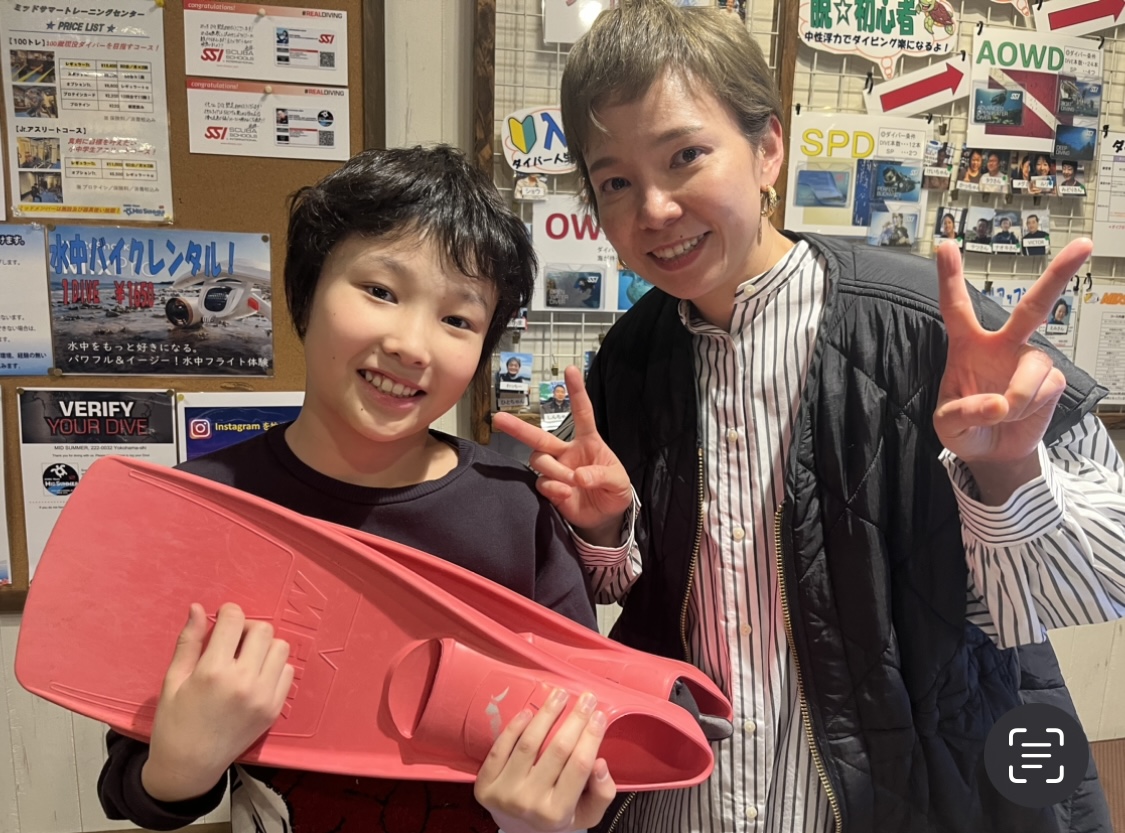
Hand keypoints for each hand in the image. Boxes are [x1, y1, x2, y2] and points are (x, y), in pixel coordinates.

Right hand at [141, 603, 293, 801]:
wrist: (189, 766)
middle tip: (234, 640)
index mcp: (213, 671)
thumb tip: (198, 608)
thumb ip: (189, 641)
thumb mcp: (173, 680)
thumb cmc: (174, 722)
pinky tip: (256, 676)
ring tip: (246, 658)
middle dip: (247, 628)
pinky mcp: (274, 709)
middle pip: (262, 630)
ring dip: (264, 646)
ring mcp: (263, 696)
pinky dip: (274, 667)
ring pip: (280, 647)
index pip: (234, 621)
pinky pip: (288, 672)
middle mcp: (243, 681)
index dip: (228, 613)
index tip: (223, 618)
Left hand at [474, 688, 615, 832]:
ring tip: (559, 694)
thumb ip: (602, 792)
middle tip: (586, 697)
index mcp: (558, 813)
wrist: (517, 831)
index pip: (579, 766)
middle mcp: (530, 804)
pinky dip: (515, 726)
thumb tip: (600, 762)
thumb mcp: (587, 813)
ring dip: (546, 714)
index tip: (600, 714)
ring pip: (528, 744)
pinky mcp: (484, 784)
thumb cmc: (557, 816)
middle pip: (557, 751)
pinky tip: (530, 711)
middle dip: (575, 719)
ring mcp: (504, 794)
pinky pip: (500, 747)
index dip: (591, 737)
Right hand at [493, 365, 631, 545]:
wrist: (606, 517)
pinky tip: (566, 494)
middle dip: (518, 427)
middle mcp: (566, 452)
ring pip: (539, 460)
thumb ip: (602, 475)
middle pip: (539, 436)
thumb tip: (579, 475)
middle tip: (498, 418)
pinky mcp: (550, 488)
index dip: (577, 392)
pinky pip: (542, 483)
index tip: (571, 370)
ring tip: (571, 482)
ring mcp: (556, 470)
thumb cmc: (614, 491)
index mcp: (588, 442)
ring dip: (554, 470)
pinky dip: (554, 488)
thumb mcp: (619, 482)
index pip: (582, 413)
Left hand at [933, 238, 1091, 493]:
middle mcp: (1003, 345)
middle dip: (1059, 275)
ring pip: (1035, 367)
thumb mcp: (947, 425)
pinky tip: (1018, 416)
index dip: (950, 277)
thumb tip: (998, 404)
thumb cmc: (965, 428)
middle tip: (1084, 244)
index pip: (957, 307)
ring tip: (1004, 413)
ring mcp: (1029, 360)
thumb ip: (963, 414)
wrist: (993, 452)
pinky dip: (1029, 409)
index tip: (945, 245)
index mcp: (968, 345)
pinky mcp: (1051, 380)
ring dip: (1019, 396)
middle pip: (1033, 307)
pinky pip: (1045, 390)